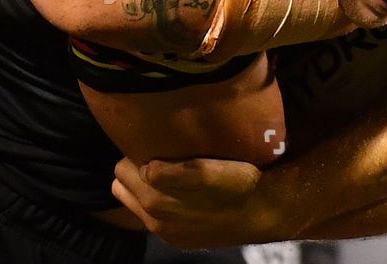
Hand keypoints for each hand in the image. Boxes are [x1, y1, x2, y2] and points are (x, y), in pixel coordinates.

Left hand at [112, 157, 302, 247]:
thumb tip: (145, 168)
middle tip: (157, 157)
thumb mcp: (204, 170)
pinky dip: (161, 203)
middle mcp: (155, 223)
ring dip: (145, 188)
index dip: (134, 155)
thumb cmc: (235, 182)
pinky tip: (181, 193)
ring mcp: (168, 234)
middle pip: (123, 188)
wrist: (265, 211)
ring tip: (167, 173)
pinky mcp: (181, 240)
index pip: (121, 170)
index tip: (151, 146)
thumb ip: (168, 173)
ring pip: (136, 204)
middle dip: (134, 172)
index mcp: (155, 203)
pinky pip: (155, 218)